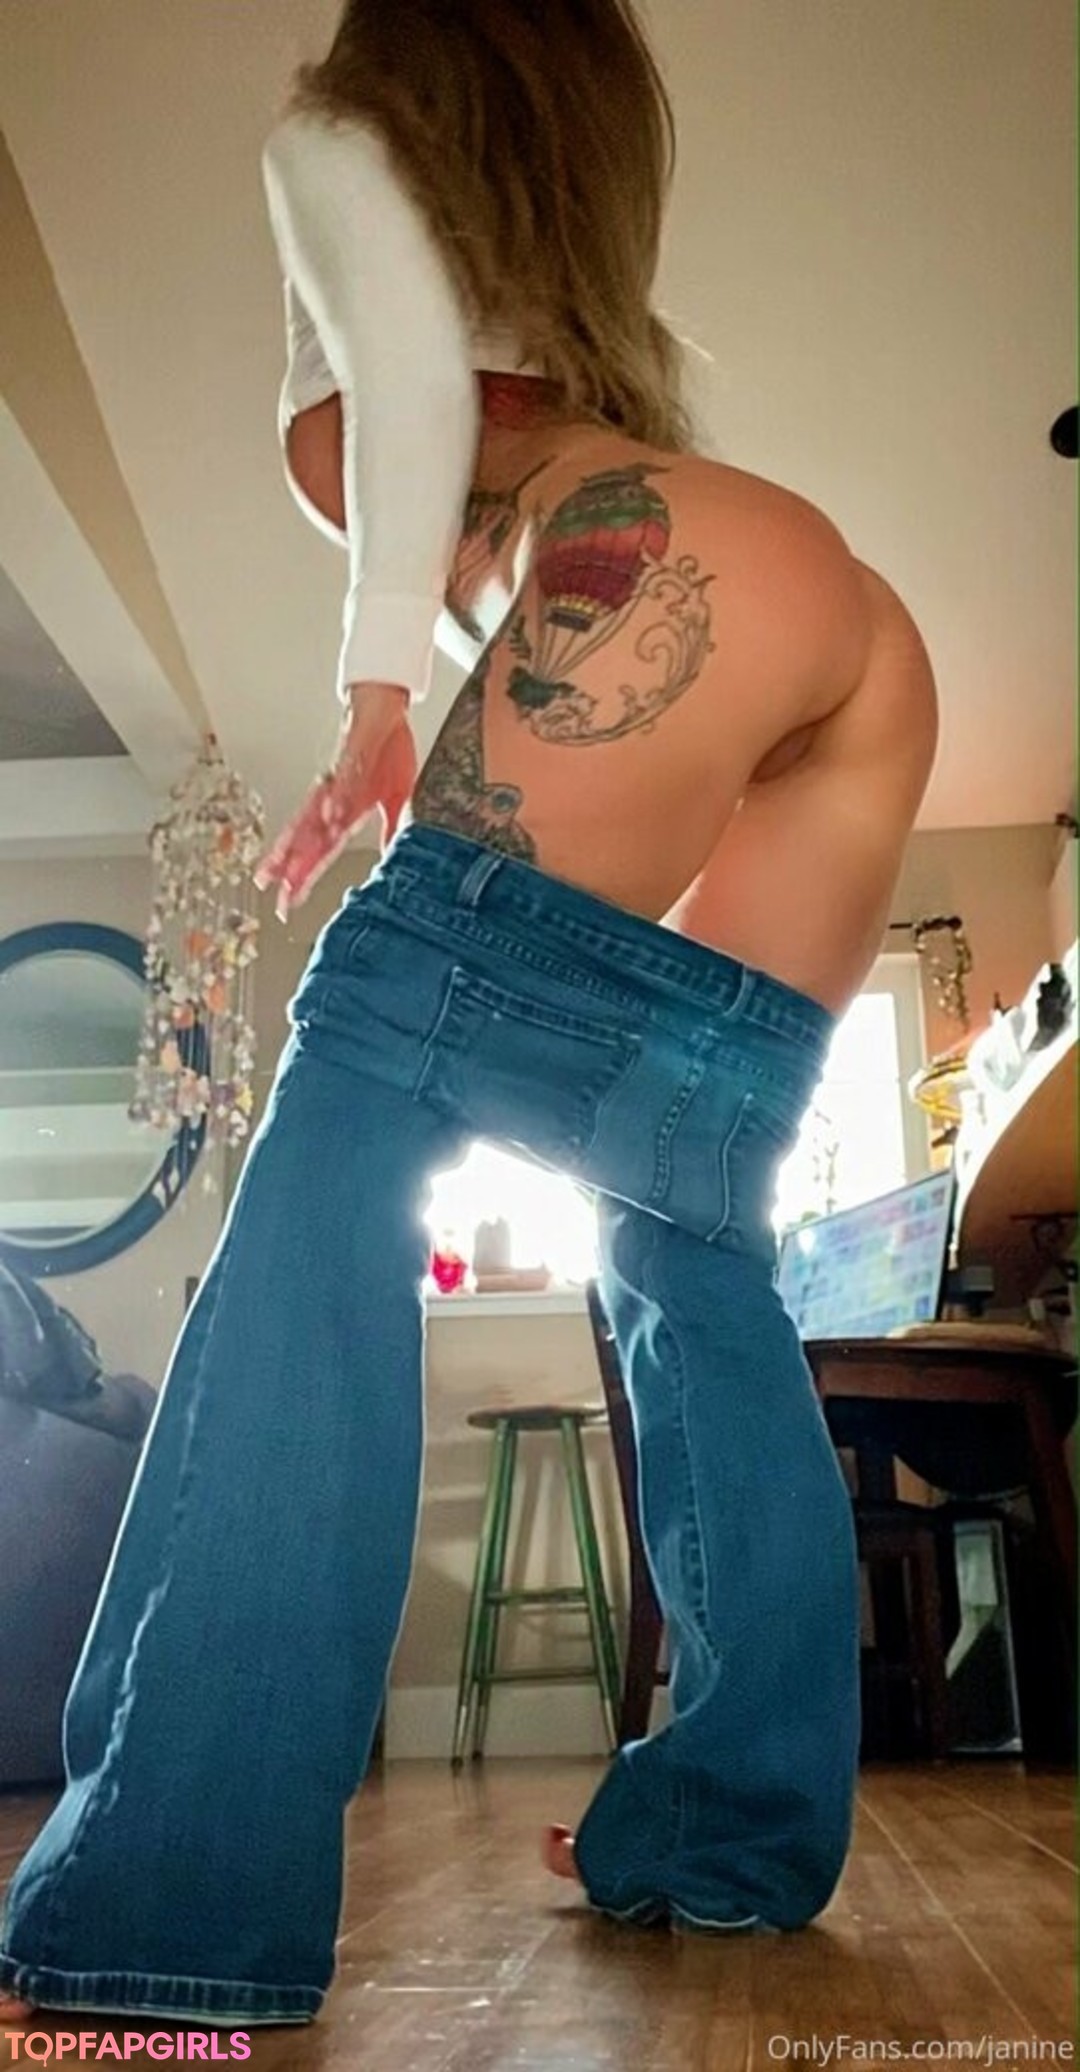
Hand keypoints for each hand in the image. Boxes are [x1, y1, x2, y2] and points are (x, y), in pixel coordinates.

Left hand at [253, 683, 416, 920]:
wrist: (382, 709)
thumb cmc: (385, 750)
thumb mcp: (394, 799)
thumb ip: (389, 829)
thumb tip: (389, 856)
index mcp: (343, 812)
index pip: (318, 852)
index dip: (302, 878)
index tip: (287, 904)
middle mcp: (333, 799)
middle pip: (306, 840)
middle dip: (292, 871)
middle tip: (278, 899)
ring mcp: (339, 779)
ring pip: (315, 814)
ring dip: (303, 843)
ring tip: (292, 870)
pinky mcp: (353, 756)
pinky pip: (343, 780)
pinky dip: (336, 801)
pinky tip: (331, 819)